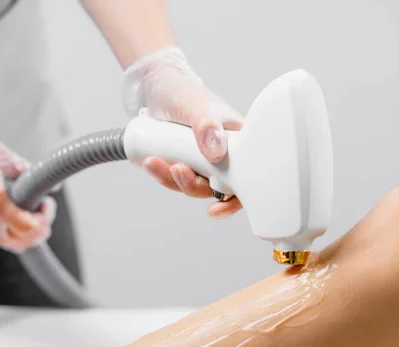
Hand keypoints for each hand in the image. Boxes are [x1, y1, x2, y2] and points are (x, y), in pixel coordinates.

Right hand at [0, 97, 54, 252]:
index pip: (25, 226)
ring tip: (34, 218)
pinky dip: (9, 233)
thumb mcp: (3, 155)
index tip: (47, 204)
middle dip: (38, 231)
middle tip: (44, 214)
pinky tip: (16, 219)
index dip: (43, 218)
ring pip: (5, 243)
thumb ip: (27, 172)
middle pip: (18, 241)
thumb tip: (48, 183)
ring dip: (24, 236)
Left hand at [123, 47, 243, 217]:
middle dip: (193, 186)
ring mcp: (204, 160)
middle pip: (217, 187)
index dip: (235, 199)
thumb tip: (217, 153)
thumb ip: (207, 126)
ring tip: (156, 162)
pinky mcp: (186, 161)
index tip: (216, 208)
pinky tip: (151, 162)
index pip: (247, 177)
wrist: (156, 86)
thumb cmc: (182, 90)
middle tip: (177, 170)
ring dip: (174, 180)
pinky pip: (176, 177)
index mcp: (239, 141)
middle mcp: (225, 154)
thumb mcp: (195, 105)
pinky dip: (162, 174)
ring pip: (194, 184)